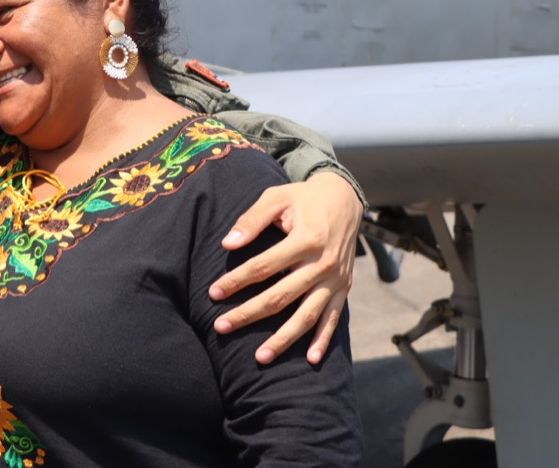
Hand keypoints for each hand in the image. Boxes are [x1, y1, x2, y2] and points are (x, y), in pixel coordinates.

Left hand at [209, 171, 360, 364]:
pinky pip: (333, 319)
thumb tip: (228, 244)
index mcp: (306, 240)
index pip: (263, 267)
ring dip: (284, 339)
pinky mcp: (344, 288)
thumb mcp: (276, 198)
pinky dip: (323, 340)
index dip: (236, 281)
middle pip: (281, 297)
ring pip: (307, 316)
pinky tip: (311, 361)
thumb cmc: (303, 198)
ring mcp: (336, 280)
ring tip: (260, 358)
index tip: (213, 293)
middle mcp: (323, 264)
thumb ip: (251, 220)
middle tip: (221, 327)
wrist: (344, 199)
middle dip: (249, 314)